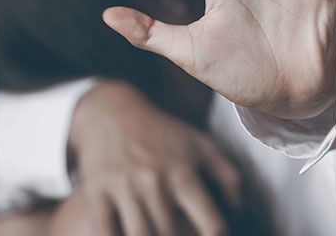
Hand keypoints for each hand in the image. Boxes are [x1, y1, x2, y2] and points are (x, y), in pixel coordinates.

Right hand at [68, 81, 239, 235]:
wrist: (112, 113)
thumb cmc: (163, 134)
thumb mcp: (202, 146)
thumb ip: (228, 179)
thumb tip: (240, 214)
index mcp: (184, 173)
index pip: (212, 225)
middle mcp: (155, 181)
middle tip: (180, 235)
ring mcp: (123, 187)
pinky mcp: (95, 192)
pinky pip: (104, 231)